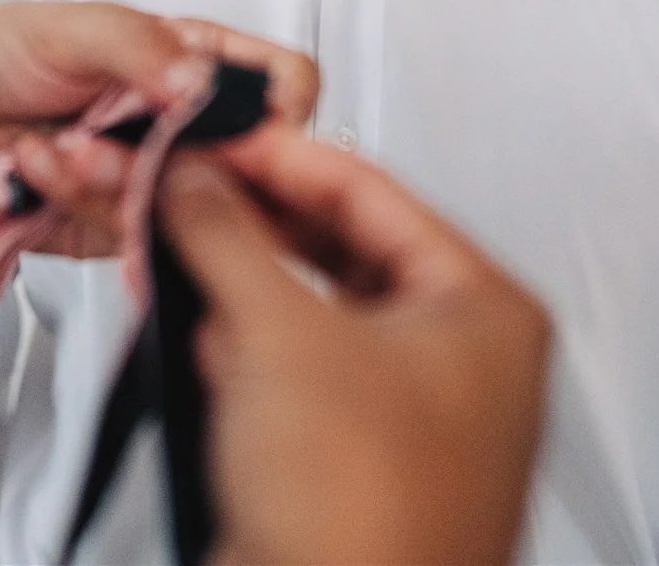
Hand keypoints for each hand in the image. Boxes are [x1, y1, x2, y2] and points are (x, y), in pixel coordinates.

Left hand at [0, 3, 318, 257]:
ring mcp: (161, 183)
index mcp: (195, 61)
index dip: (284, 104)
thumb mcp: (68, 29)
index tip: (251, 119)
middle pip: (255, 163)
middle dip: (198, 161)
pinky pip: (136, 236)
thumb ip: (138, 47)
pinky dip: (87, 203)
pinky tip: (38, 171)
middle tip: (132, 143)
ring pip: (195, 209)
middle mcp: (191, 126)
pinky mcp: (124, 229)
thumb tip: (199, 82)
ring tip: (57, 147)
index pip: (284, 83)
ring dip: (122, 181)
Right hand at [159, 128, 551, 565]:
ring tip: (172, 250)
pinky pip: (292, 374)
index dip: (279, 153)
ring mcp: (410, 416)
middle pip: (339, 247)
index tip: (213, 136)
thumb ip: (228, 234)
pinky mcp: (353, 464)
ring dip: (235, 281)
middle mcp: (463, 359)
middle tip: (183, 189)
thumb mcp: (281, 334)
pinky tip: (193, 334)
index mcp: (486, 310)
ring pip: (309, 310)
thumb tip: (197, 180)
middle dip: (249, 221)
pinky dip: (240, 348)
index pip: (370, 187)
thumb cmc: (368, 522)